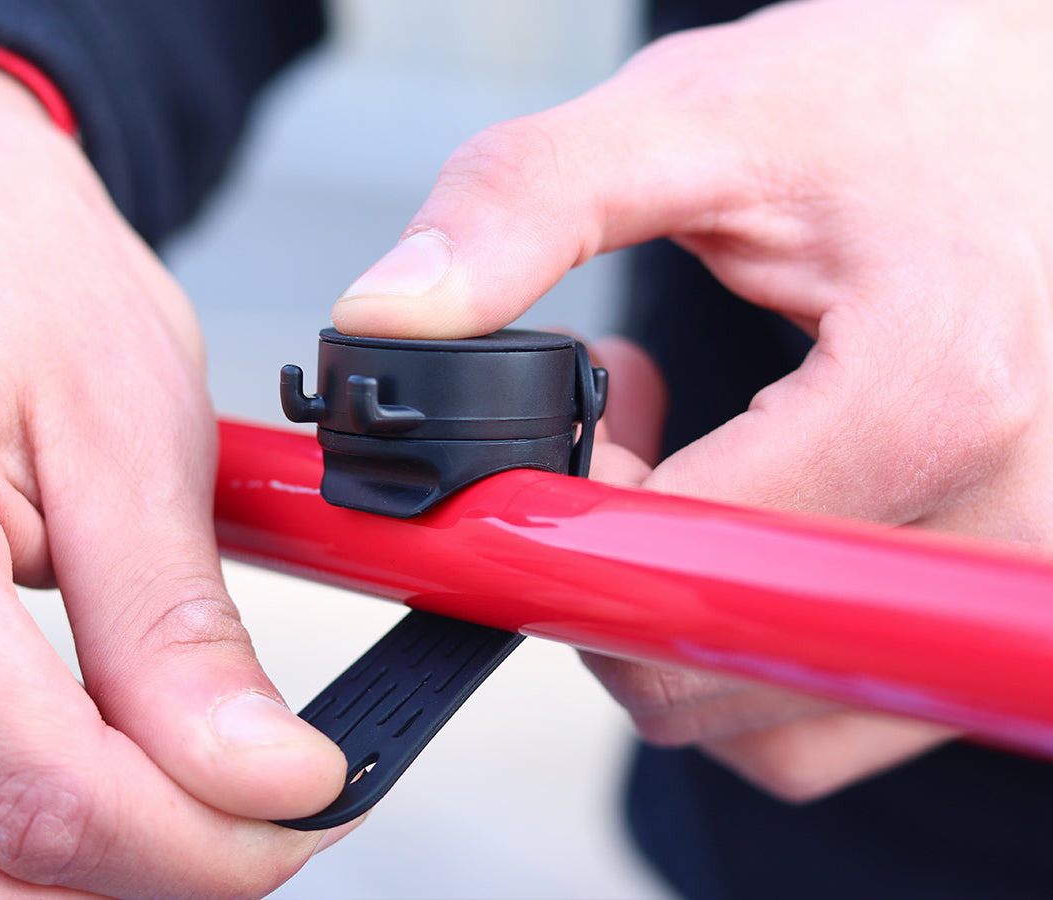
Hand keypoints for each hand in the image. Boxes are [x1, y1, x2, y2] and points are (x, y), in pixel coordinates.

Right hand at [0, 50, 348, 896]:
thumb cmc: (6, 272)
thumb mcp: (124, 431)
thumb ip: (171, 625)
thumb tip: (256, 773)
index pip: (41, 786)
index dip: (198, 837)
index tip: (305, 806)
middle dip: (132, 886)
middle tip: (251, 840)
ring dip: (59, 881)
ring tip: (183, 820)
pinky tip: (87, 798)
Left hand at [330, 0, 1052, 795]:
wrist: (1045, 114)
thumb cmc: (903, 106)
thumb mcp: (700, 117)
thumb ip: (525, 206)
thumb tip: (391, 317)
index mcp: (933, 390)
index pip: (678, 568)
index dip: (563, 529)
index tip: (559, 448)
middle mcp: (1002, 517)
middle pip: (711, 670)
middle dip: (608, 576)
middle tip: (617, 442)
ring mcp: (1014, 582)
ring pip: (772, 723)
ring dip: (677, 617)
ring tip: (691, 463)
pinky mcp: (1001, 605)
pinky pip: (837, 707)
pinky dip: (754, 640)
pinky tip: (750, 516)